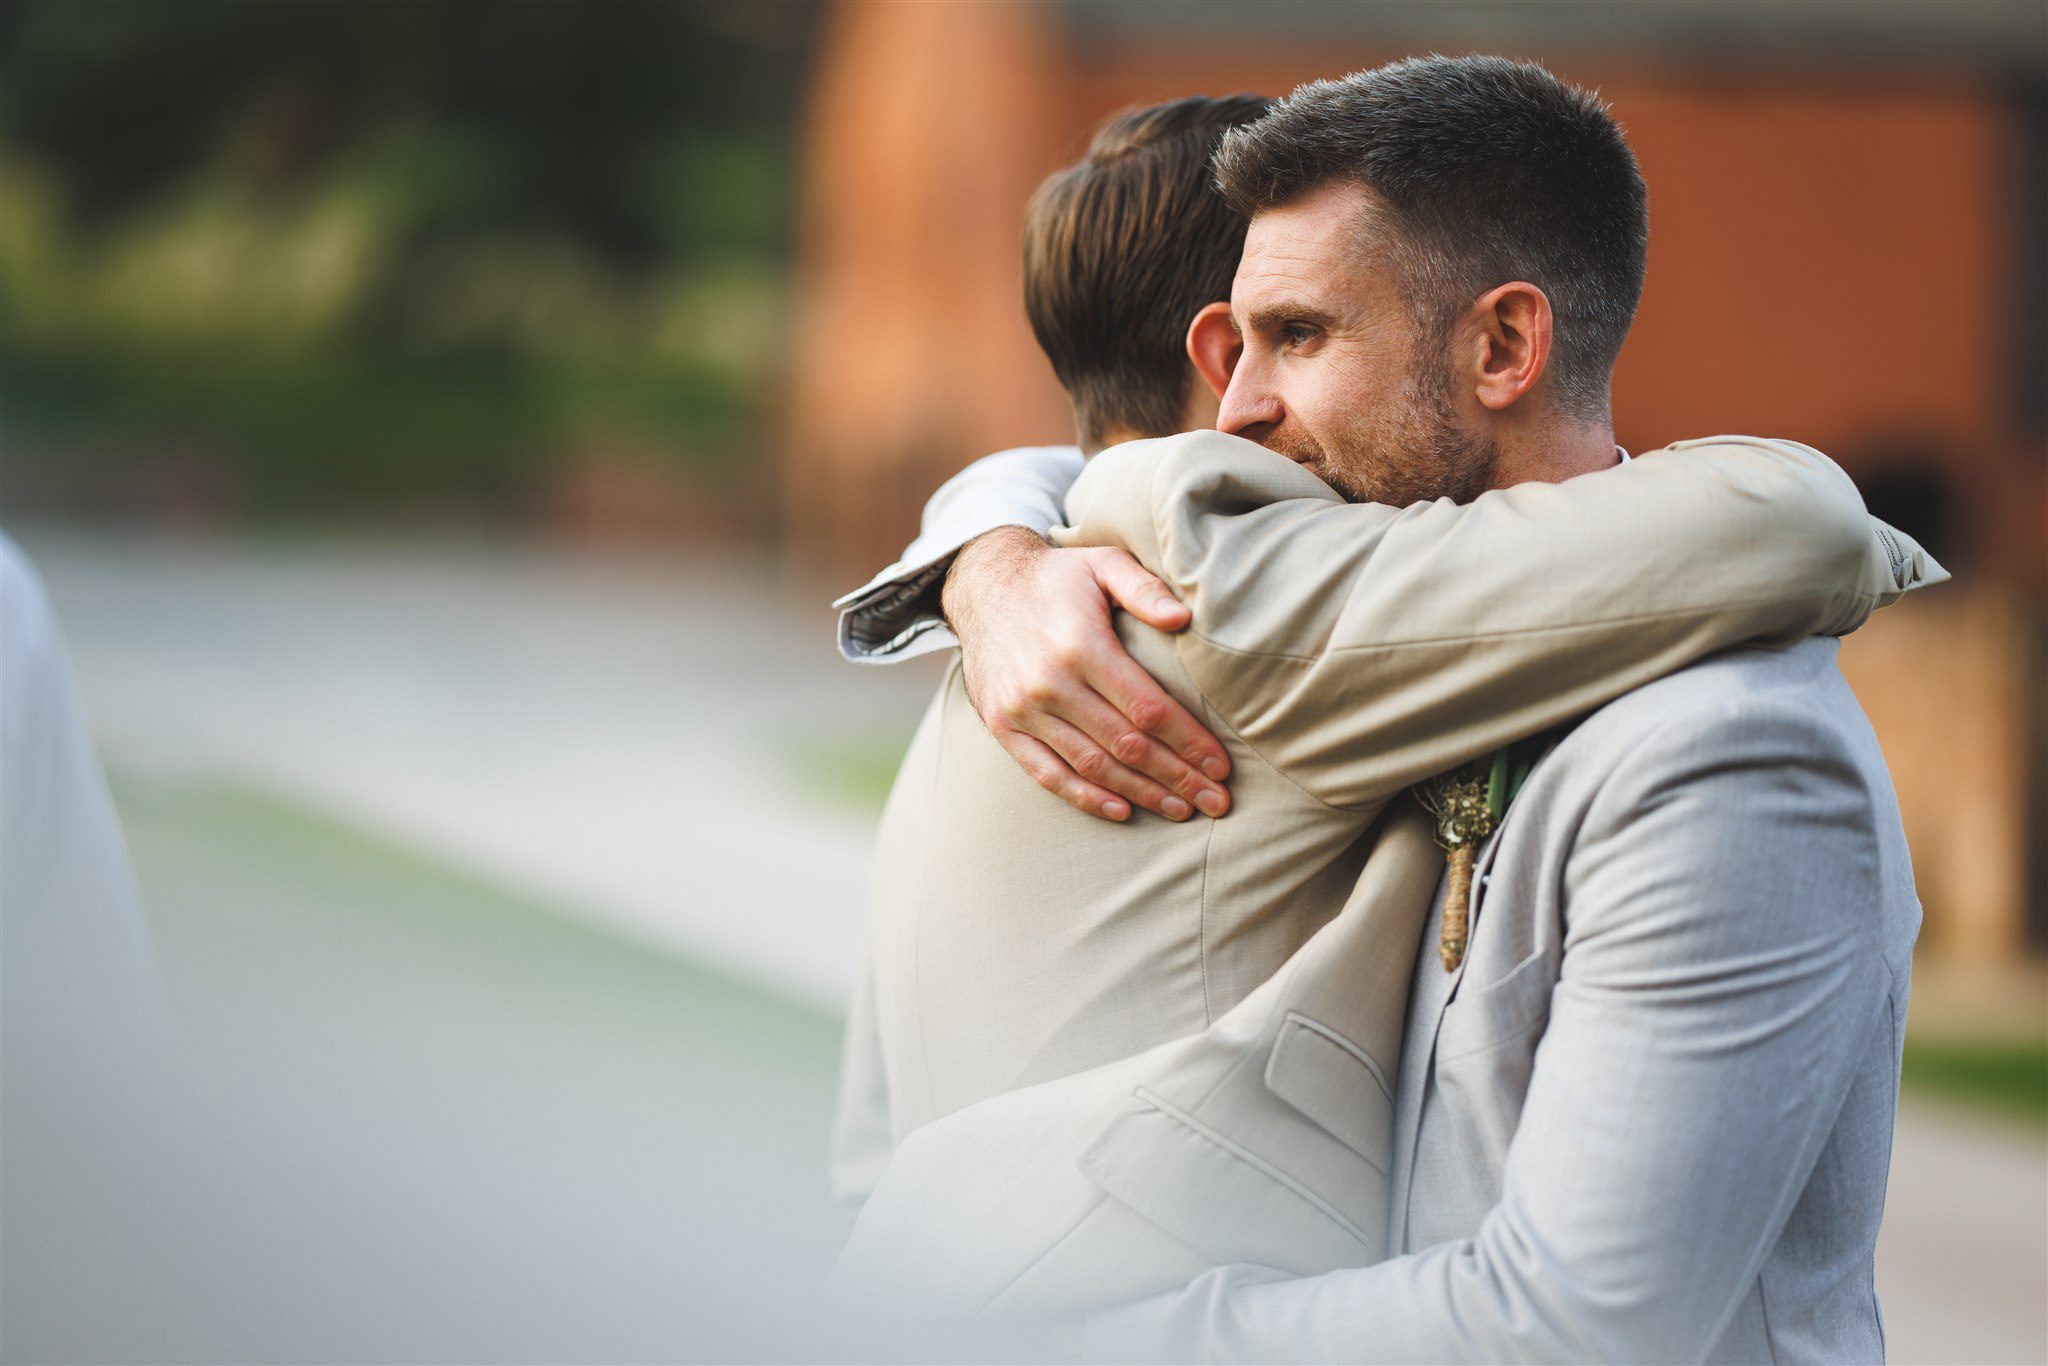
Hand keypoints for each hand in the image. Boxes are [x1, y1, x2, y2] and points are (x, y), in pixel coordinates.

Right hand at [942, 527, 1231, 822]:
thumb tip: (1183, 618)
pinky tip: (1123, 810)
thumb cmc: (1058, 578)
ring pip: (1092, 766)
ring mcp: (1022, 709)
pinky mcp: (1003, 726)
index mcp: (1081, 645)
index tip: (1221, 766)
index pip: (1147, 708)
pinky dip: (1086, 798)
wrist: (982, 585)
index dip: (1189, 742)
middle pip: (1126, 745)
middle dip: (1178, 777)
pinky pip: (1047, 773)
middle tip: (1216, 801)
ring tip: (1182, 809)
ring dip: (1142, 793)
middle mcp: (1049, 682)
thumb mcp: (1103, 563)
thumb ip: (1144, 588)